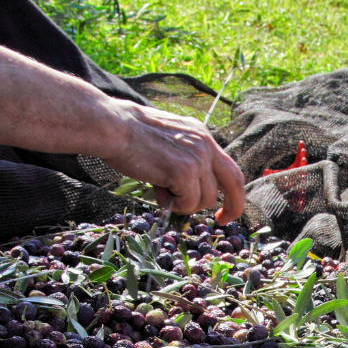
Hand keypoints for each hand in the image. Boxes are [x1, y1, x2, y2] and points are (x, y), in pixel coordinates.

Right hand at [0, 46, 246, 223]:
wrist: (113, 127)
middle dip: (233, 206)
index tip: (227, 207)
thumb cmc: (129, 136)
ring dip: (186, 204)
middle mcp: (205, 145)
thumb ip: (183, 162)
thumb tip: (185, 195)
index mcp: (202, 136)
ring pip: (206, 199)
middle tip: (222, 221)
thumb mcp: (167, 143)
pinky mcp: (184, 172)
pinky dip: (175, 205)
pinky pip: (189, 203)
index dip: (233, 191)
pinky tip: (158, 190)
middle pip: (235, 183)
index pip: (230, 167)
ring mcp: (196, 158)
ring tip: (163, 190)